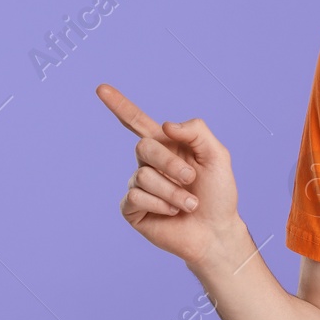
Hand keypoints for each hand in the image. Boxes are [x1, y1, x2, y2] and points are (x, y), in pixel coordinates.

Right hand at [97, 84, 245, 268]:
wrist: (216, 231)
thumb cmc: (218, 193)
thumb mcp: (217, 156)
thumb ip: (196, 131)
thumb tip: (165, 126)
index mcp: (167, 145)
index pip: (137, 121)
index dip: (119, 105)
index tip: (101, 88)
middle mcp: (148, 163)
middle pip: (144, 146)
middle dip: (171, 163)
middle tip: (191, 178)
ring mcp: (138, 185)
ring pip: (144, 176)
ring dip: (173, 191)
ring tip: (189, 203)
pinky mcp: (131, 208)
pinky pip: (136, 196)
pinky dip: (160, 204)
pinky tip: (172, 213)